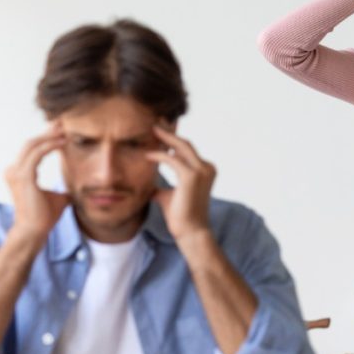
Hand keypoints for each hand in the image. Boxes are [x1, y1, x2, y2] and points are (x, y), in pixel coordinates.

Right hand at [4, 124, 71, 247]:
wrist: (35, 231)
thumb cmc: (44, 216)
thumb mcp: (57, 197)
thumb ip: (63, 188)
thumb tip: (77, 187)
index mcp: (19, 173)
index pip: (32, 149)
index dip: (46, 137)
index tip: (61, 130)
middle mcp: (14, 170)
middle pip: (31, 143)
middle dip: (47, 131)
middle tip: (63, 122)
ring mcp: (16, 173)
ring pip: (33, 145)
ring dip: (49, 136)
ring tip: (65, 129)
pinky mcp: (24, 177)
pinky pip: (37, 154)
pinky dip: (50, 146)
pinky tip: (63, 142)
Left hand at [145, 126, 215, 243]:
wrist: (191, 232)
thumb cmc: (182, 217)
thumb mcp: (169, 196)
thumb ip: (162, 186)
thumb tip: (148, 185)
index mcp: (205, 170)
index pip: (187, 149)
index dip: (173, 139)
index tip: (160, 130)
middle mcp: (206, 167)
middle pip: (185, 143)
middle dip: (169, 131)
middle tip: (155, 121)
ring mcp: (201, 170)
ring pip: (181, 146)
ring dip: (164, 137)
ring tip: (151, 129)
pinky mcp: (191, 176)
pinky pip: (172, 159)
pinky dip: (159, 155)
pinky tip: (147, 155)